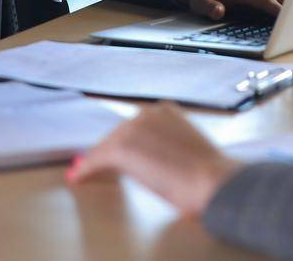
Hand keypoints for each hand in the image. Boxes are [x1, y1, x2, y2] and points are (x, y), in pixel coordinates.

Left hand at [67, 102, 238, 215]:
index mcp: (166, 112)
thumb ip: (170, 152)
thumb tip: (159, 167)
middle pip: (117, 135)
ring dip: (95, 161)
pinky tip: (78, 178)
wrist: (213, 181)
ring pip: (106, 146)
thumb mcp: (189, 153)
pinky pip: (96, 159)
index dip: (122, 144)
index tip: (112, 155)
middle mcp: (148, 113)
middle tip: (94, 169)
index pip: (134, 128)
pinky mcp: (122, 147)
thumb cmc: (210, 175)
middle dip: (107, 153)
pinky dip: (86, 170)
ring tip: (84, 174)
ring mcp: (134, 128)